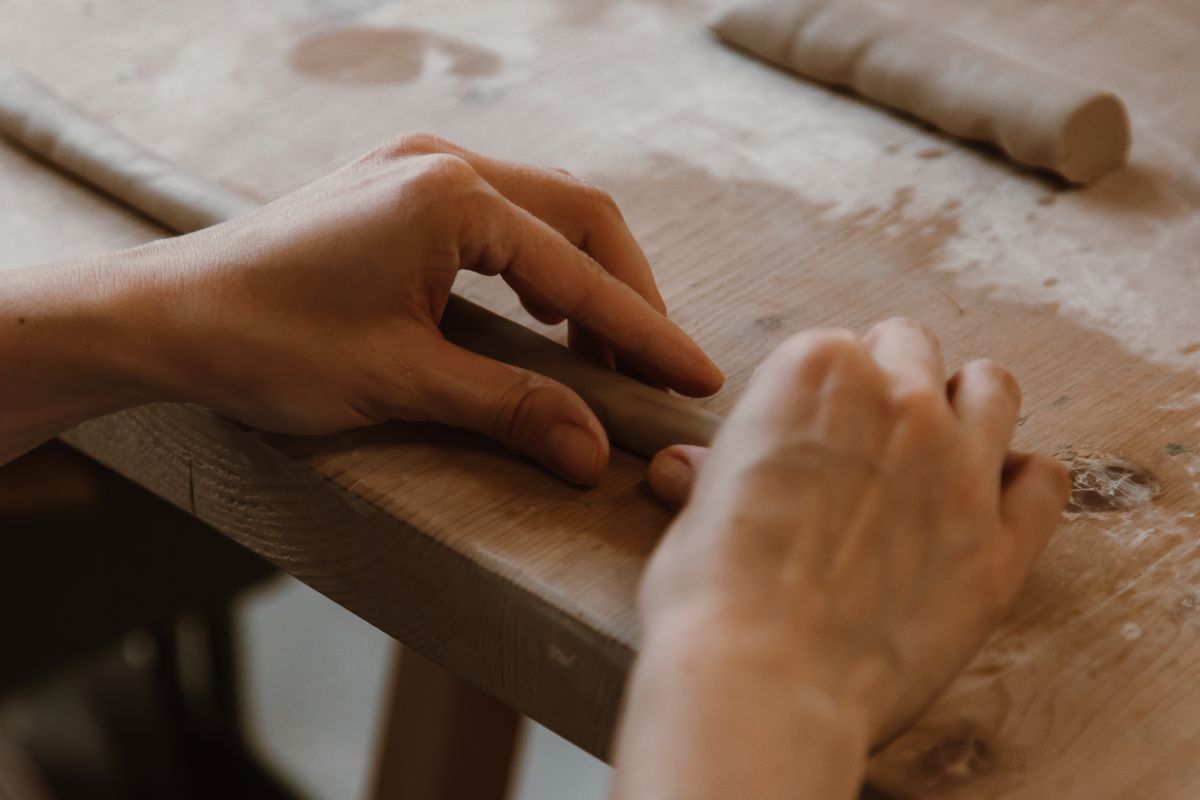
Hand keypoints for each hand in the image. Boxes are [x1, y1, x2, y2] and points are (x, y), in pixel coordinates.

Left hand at [110, 134, 721, 482]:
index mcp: (450, 197)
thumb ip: (508, 407)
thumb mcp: (399, 381)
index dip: (644, 333)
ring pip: (545, 213)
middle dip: (629, 295)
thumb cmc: (264, 343)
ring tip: (608, 354)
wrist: (163, 317)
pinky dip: (540, 269)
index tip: (694, 378)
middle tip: (656, 369)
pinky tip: (544, 315)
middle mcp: (444, 163)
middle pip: (582, 217)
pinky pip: (501, 218)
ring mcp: (417, 169)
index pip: (579, 272)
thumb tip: (592, 448)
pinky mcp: (398, 189)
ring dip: (587, 280)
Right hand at [611, 319, 1068, 799]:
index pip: (835, 348)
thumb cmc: (712, 598)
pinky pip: (1044, 481)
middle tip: (867, 435)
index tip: (810, 429)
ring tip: (938, 449)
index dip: (819, 393)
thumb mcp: (697, 515)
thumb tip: (685, 466)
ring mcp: (960, 468)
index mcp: (816, 372)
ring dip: (966, 406)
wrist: (763, 683)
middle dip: (891, 381)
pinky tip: (988, 503)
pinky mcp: (1001, 542)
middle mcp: (897, 402)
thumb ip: (715, 474)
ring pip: (994, 389)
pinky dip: (1021, 483)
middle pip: (913, 349)